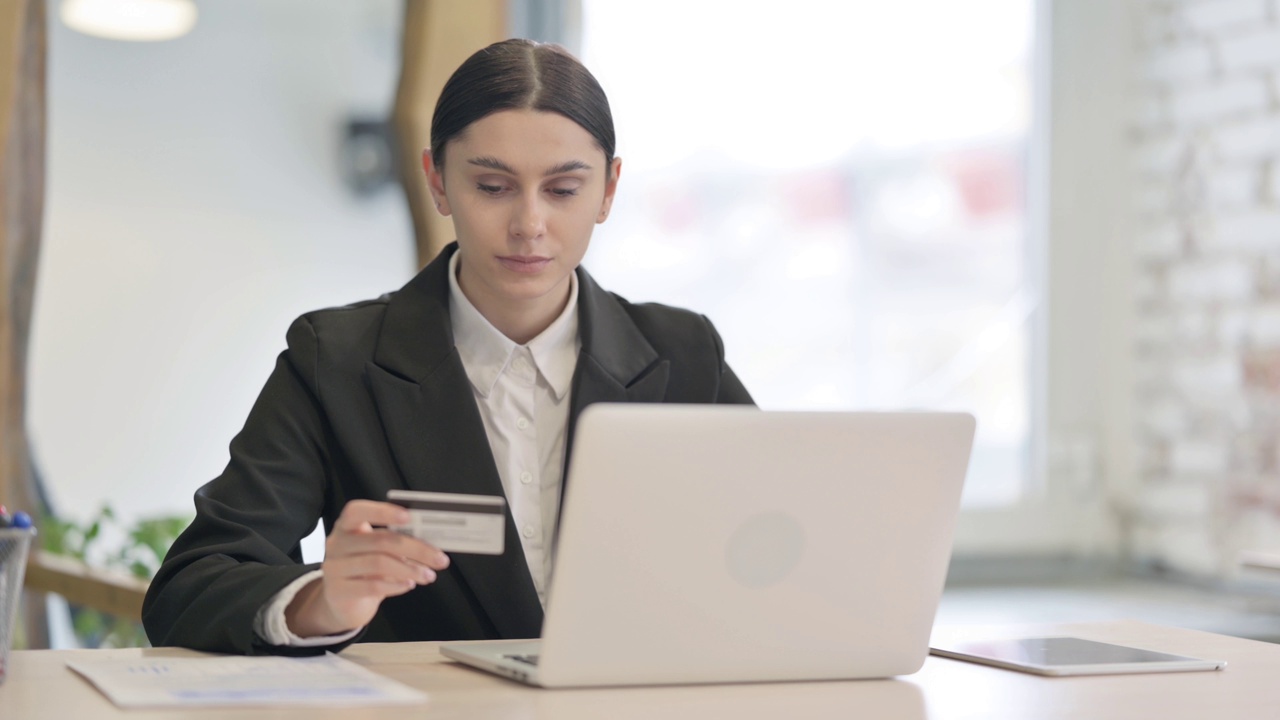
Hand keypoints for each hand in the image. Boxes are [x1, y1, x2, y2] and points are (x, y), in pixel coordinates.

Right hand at [285, 500, 449, 636]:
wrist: (344, 603)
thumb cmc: (367, 570)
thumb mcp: (379, 551)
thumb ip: (397, 542)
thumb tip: (431, 543)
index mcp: (347, 526)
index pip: (357, 511)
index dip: (383, 511)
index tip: (409, 517)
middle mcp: (337, 543)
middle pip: (380, 540)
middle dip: (416, 549)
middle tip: (440, 559)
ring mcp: (334, 568)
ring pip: (378, 563)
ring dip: (410, 570)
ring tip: (428, 575)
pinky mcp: (338, 592)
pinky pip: (372, 586)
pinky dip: (396, 585)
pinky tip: (409, 585)